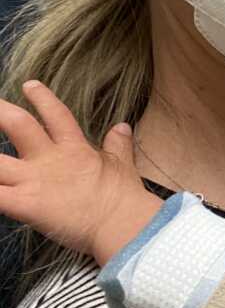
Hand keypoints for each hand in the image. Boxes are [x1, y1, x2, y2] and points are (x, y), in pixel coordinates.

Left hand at [0, 81, 162, 262]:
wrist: (120, 222)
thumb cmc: (123, 198)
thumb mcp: (122, 166)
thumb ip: (118, 145)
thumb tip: (122, 127)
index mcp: (74, 148)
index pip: (55, 115)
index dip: (41, 98)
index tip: (29, 85)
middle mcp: (49, 159)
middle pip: (17, 125)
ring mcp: (34, 180)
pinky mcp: (25, 204)